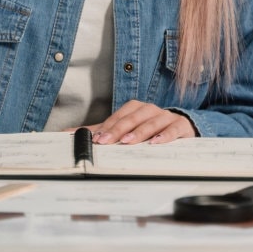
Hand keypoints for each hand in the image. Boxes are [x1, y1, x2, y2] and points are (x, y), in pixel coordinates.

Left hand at [75, 100, 196, 144]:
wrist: (182, 127)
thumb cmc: (150, 128)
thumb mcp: (126, 129)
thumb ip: (101, 131)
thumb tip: (70, 133)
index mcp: (135, 108)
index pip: (119, 117)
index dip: (108, 127)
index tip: (97, 139)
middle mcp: (150, 110)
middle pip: (133, 118)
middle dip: (119, 130)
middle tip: (107, 141)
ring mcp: (166, 116)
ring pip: (151, 122)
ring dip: (139, 132)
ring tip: (128, 141)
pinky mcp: (181, 125)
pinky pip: (173, 129)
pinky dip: (165, 135)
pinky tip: (156, 143)